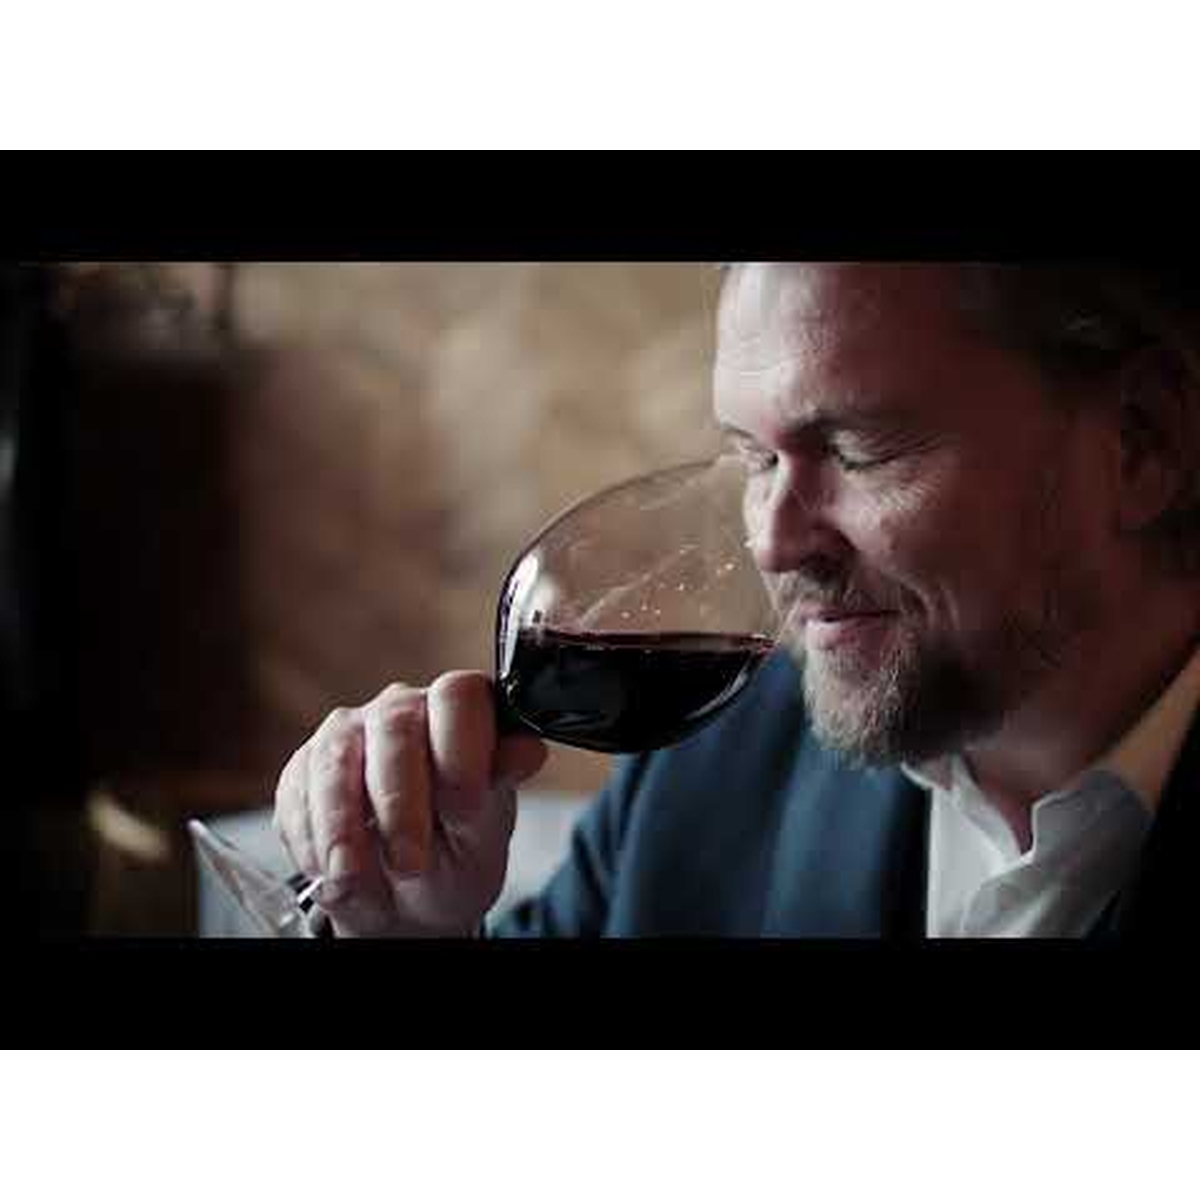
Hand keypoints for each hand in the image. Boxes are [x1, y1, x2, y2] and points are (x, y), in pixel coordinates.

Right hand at [273, 671, 547, 936]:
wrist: (405, 894)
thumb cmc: (455, 853)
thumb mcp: (488, 829)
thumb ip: (501, 784)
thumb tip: (528, 750)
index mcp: (459, 711)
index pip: (459, 696)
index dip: (461, 749)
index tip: (463, 809)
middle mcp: (402, 709)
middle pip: (394, 726)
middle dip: (400, 802)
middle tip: (411, 863)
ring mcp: (348, 733)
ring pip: (336, 757)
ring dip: (343, 826)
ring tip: (355, 880)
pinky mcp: (303, 767)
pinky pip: (297, 792)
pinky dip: (311, 839)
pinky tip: (331, 871)